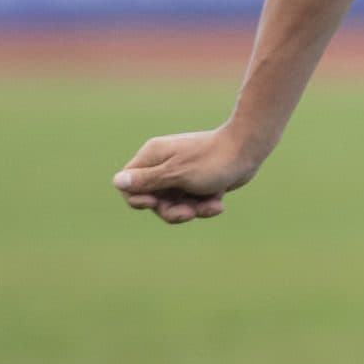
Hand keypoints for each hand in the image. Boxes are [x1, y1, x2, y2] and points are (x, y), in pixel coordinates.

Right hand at [112, 125, 261, 223]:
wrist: (247, 151)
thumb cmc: (211, 160)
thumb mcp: (176, 174)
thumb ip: (147, 180)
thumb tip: (116, 181)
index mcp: (152, 157)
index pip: (128, 184)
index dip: (138, 199)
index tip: (155, 203)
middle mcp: (162, 164)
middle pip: (153, 201)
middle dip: (171, 211)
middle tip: (189, 212)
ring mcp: (180, 174)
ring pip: (174, 205)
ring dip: (192, 210)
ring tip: (211, 205)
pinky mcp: (196, 183)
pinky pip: (192, 202)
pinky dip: (204, 205)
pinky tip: (218, 202)